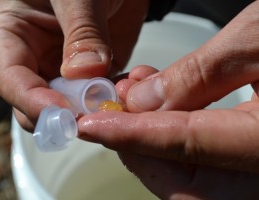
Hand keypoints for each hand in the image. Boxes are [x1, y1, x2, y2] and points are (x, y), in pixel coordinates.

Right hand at [0, 0, 148, 130]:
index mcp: (12, 36)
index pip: (11, 80)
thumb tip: (84, 72)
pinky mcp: (89, 78)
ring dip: (88, 114)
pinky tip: (126, 95)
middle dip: (60, 117)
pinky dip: (110, 104)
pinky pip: (95, 101)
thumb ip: (82, 31)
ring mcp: (61, 72)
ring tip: (112, 106)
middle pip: (34, 105)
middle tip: (90, 118)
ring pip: (66, 110)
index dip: (35, 102)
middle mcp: (33, 60)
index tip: (65, 112)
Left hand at [78, 1, 258, 198]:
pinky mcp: (258, 165)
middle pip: (183, 182)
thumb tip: (140, 101)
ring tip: (137, 98)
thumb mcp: (258, 39)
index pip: (182, 147)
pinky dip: (177, 144)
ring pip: (192, 180)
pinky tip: (167, 110)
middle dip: (137, 145)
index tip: (90, 126)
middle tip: (115, 105)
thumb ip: (196, 76)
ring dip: (153, 142)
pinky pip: (210, 169)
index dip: (129, 135)